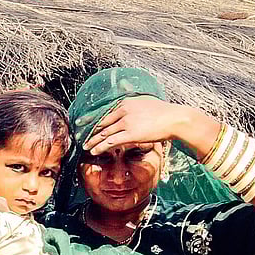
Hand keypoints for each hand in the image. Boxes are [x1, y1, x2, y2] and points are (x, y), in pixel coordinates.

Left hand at [84, 98, 216, 155]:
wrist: (174, 119)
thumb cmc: (163, 114)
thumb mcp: (146, 104)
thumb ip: (135, 107)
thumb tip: (131, 109)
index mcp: (126, 103)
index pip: (105, 112)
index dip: (93, 119)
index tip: (83, 123)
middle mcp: (123, 111)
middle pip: (102, 122)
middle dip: (90, 131)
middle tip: (81, 136)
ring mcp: (126, 122)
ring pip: (105, 133)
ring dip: (94, 141)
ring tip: (86, 147)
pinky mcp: (130, 133)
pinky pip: (111, 141)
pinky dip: (101, 147)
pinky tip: (94, 151)